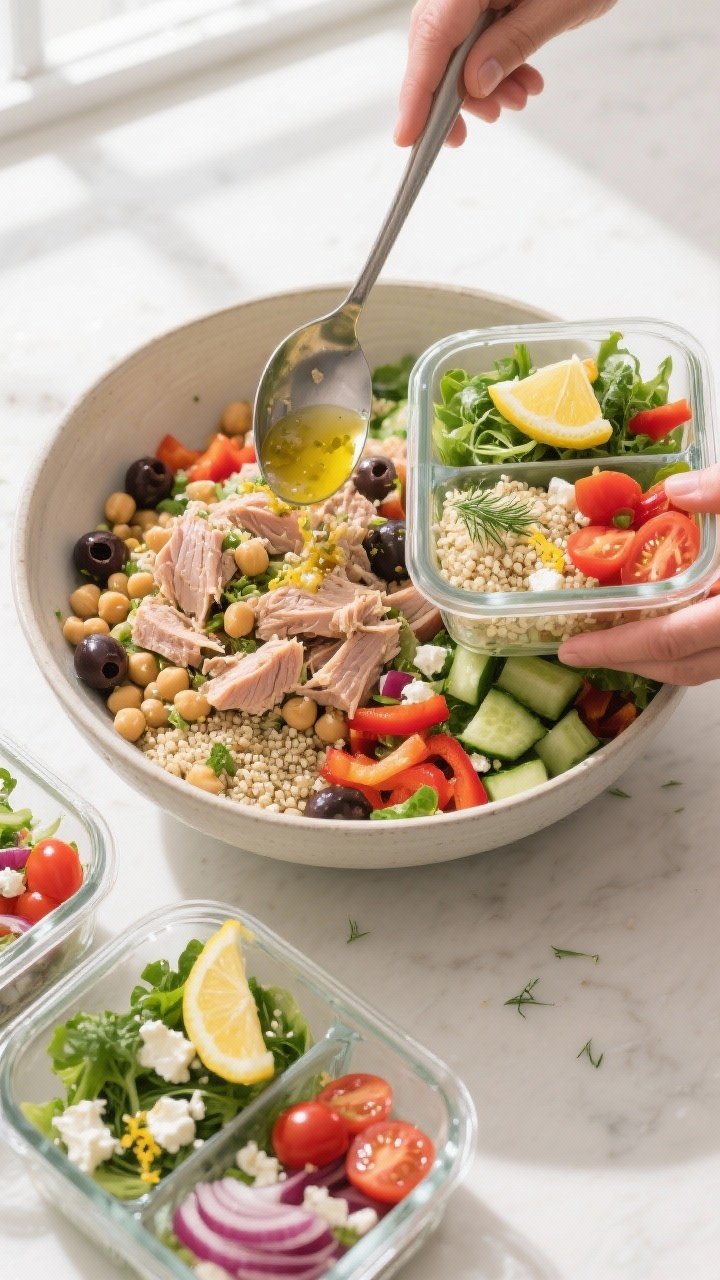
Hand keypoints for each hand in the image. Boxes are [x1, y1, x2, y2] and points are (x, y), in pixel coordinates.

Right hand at [395, 0, 615, 146]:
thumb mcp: (558, 6)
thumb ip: (513, 43)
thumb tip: (474, 84)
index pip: (432, 39)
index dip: (417, 92)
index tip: (408, 135)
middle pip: (435, 47)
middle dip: (453, 95)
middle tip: (474, 128)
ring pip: (454, 49)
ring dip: (480, 85)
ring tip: (517, 98)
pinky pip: (475, 38)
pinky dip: (495, 67)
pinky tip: (522, 81)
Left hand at [558, 467, 719, 685]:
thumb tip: (675, 489)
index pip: (669, 641)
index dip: (616, 648)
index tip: (570, 649)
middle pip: (679, 668)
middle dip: (625, 661)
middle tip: (579, 651)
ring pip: (698, 667)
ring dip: (653, 659)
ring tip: (610, 640)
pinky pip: (713, 653)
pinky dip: (682, 646)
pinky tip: (658, 621)